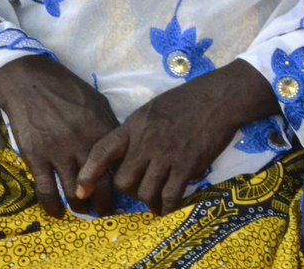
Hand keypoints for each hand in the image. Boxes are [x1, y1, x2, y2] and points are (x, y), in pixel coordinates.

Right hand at [0, 54, 119, 217]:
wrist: (31, 83)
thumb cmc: (67, 90)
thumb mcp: (97, 103)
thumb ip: (108, 127)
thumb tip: (119, 149)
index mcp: (101, 130)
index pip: (117, 164)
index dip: (121, 182)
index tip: (123, 192)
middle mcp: (82, 144)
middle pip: (99, 184)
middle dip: (104, 203)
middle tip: (105, 211)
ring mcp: (58, 152)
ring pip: (73, 192)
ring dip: (80, 207)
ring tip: (83, 211)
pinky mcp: (36, 158)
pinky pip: (46, 190)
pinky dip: (52, 206)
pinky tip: (57, 213)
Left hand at [75, 59, 276, 215]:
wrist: (221, 97)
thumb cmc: (190, 99)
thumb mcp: (155, 108)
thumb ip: (139, 130)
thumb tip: (129, 153)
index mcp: (135, 125)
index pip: (103, 150)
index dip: (89, 173)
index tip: (82, 190)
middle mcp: (147, 141)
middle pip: (124, 181)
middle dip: (130, 191)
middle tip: (142, 189)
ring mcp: (167, 154)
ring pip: (145, 192)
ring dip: (150, 200)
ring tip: (157, 199)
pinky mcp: (187, 165)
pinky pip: (170, 196)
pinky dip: (168, 206)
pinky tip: (170, 205)